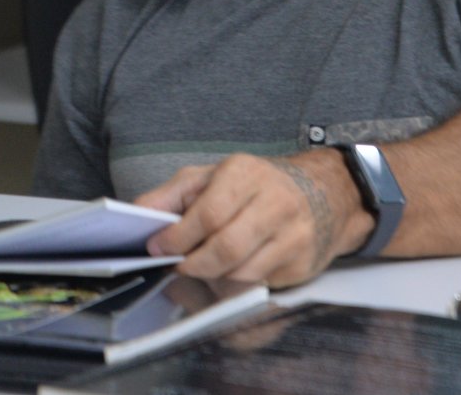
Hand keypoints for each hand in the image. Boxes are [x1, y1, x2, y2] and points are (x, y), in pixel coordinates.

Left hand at [134, 151, 359, 286]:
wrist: (323, 193)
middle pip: (225, 249)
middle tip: (177, 266)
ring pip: (241, 274)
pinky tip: (231, 272)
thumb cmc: (256, 185)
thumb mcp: (210, 177)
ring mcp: (293, 236)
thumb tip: (137, 215)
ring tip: (203, 267)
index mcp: (245, 174)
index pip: (208, 214)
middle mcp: (275, 203)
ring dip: (213, 278)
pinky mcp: (303, 263)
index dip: (178, 238)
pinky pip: (259, 285)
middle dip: (193, 264)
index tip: (157, 249)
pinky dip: (236, 284)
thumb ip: (172, 195)